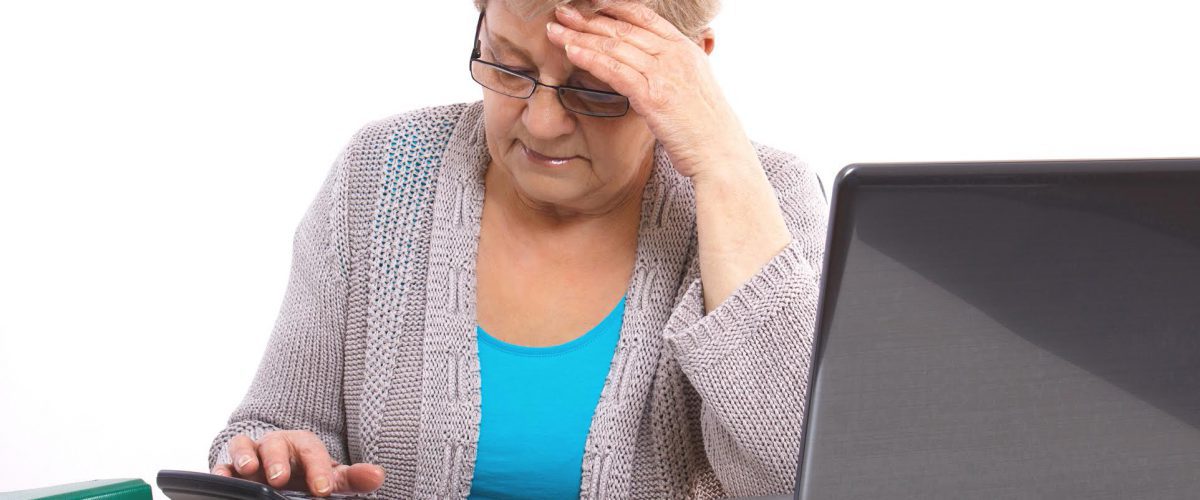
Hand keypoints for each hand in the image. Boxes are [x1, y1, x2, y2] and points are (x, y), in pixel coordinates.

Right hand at [210, 430, 384, 496]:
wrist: (277, 470)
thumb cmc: (306, 473)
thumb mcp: (329, 477)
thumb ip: (352, 478)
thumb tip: (378, 476)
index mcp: (303, 445)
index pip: (313, 451)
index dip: (318, 469)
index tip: (322, 491)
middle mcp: (276, 445)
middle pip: (277, 444)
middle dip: (278, 460)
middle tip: (281, 479)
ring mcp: (251, 453)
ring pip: (245, 446)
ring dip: (246, 456)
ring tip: (249, 470)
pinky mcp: (230, 466)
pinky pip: (223, 462)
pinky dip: (222, 469)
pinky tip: (223, 479)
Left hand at [546, 1, 756, 179]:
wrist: (721, 153)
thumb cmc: (706, 129)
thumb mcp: (695, 89)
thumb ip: (674, 72)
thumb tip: (652, 72)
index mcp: (685, 49)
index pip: (645, 18)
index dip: (614, 7)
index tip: (590, 4)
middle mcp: (674, 55)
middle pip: (622, 29)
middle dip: (588, 19)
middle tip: (561, 12)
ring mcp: (664, 73)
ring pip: (614, 47)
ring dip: (579, 36)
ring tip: (554, 30)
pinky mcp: (653, 96)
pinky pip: (615, 71)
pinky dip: (590, 59)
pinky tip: (570, 52)